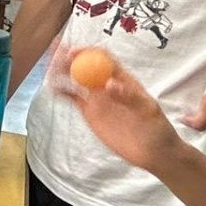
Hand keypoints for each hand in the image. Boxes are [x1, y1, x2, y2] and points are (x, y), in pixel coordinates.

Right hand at [49, 47, 183, 173]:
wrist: (153, 152)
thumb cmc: (157, 128)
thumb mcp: (147, 110)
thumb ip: (128, 96)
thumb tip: (108, 84)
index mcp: (122, 78)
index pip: (103, 59)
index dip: (87, 53)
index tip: (73, 52)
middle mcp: (107, 84)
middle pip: (85, 65)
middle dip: (69, 58)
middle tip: (54, 54)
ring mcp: (97, 98)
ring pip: (76, 79)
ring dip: (62, 72)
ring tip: (49, 68)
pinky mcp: (90, 112)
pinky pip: (73, 98)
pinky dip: (63, 92)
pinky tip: (53, 88)